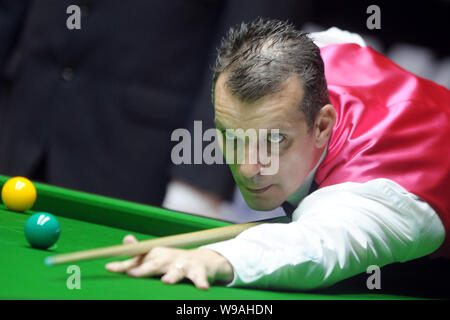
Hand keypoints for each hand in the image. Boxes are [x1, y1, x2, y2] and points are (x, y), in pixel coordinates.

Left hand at [105, 235, 233, 289]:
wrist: (205, 260)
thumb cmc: (175, 261)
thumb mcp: (157, 256)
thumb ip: (139, 253)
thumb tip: (125, 240)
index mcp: (157, 256)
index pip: (138, 260)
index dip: (124, 265)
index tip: (109, 268)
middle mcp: (169, 259)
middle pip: (155, 265)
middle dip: (143, 269)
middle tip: (132, 274)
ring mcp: (184, 265)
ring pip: (177, 271)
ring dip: (172, 276)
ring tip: (166, 282)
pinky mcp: (199, 271)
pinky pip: (199, 278)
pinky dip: (201, 282)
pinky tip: (202, 288)